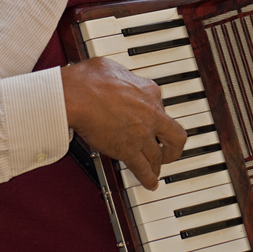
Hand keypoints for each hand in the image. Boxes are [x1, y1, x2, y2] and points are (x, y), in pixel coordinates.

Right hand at [61, 58, 186, 190]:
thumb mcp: (112, 67)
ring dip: (158, 164)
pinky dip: (148, 179)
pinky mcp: (129, 151)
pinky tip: (150, 184)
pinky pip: (143, 169)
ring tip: (156, 168)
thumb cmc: (88, 80)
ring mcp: (142, 134)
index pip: (160, 105)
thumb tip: (114, 75)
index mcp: (149, 91)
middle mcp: (151, 113)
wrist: (77, 97)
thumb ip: (121, 75)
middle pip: (175, 135)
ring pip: (159, 156)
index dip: (154, 112)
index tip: (149, 117)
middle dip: (173, 145)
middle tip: (168, 150)